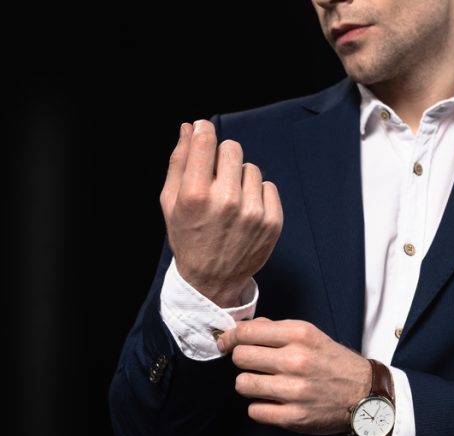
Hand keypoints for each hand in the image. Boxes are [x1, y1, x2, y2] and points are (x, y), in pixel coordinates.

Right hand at [160, 121, 282, 306]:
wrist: (212, 279)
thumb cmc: (188, 238)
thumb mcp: (171, 202)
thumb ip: (179, 161)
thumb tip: (189, 128)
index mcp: (196, 195)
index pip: (206, 142)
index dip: (205, 131)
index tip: (204, 131)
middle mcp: (226, 201)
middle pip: (232, 149)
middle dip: (223, 158)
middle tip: (216, 177)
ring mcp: (253, 212)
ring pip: (251, 168)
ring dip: (241, 178)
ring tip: (230, 201)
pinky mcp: (272, 222)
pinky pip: (268, 187)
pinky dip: (257, 195)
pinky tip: (245, 212)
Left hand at [217, 318, 371, 434]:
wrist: (365, 393)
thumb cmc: (333, 362)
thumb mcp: (310, 335)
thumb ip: (276, 329)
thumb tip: (242, 329)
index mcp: (299, 335)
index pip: (246, 333)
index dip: (230, 338)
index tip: (227, 343)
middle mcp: (296, 360)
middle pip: (240, 357)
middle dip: (241, 360)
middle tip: (253, 364)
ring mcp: (294, 390)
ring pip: (243, 384)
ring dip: (249, 385)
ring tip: (264, 384)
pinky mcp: (294, 416)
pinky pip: (255, 411)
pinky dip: (260, 407)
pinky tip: (274, 401)